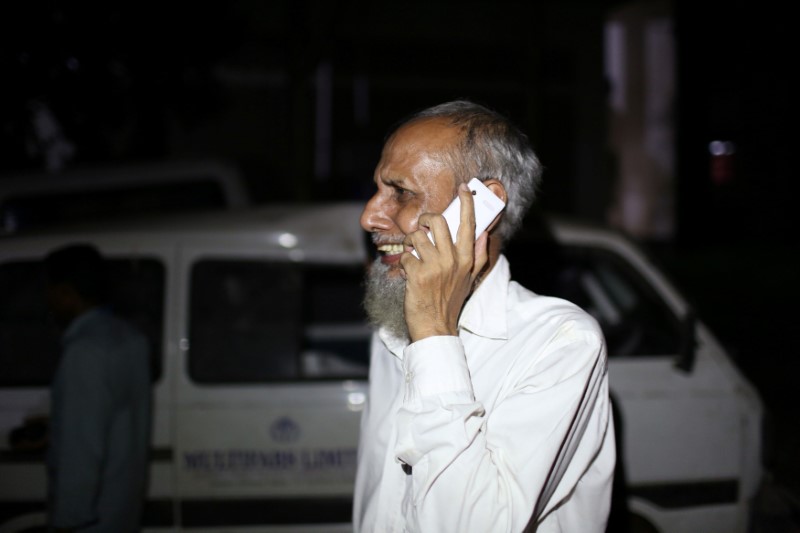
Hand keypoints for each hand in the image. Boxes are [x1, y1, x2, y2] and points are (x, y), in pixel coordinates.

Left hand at [400, 183, 488, 341]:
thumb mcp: (470, 279)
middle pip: (437, 221)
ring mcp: (435, 267)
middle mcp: (452, 260)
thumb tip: (483, 233)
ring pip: (417, 236)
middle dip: (425, 219)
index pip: (469, 224)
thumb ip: (478, 256)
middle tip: (423, 227)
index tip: (465, 188)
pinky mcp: (417, 275)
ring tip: (412, 253)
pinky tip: (408, 272)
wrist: (436, 326)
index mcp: (466, 259)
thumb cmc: (451, 301)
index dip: (467, 203)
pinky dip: (403, 263)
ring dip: (410, 242)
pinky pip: (405, 256)